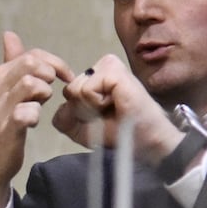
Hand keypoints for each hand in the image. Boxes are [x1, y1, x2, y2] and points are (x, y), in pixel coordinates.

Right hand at [0, 31, 76, 207]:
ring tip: (41, 105)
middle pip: (32, 63)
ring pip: (32, 84)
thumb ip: (11, 62)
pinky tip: (33, 123)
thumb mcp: (6, 89)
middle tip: (54, 91)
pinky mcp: (7, 129)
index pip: (31, 54)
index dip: (54, 63)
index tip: (64, 77)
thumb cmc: (3, 123)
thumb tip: (9, 34)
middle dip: (51, 74)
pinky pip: (27, 113)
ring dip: (44, 94)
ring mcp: (0, 109)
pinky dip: (35, 116)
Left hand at [52, 53, 182, 164]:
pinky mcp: (113, 70)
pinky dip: (97, 103)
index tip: (103, 116)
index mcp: (94, 77)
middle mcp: (100, 67)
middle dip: (84, 110)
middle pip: (69, 91)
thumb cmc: (120, 133)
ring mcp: (108, 65)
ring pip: (75, 90)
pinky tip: (116, 102)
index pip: (67, 93)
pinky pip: (86, 90)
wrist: (145, 141)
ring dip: (91, 107)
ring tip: (113, 107)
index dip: (79, 113)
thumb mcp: (82, 130)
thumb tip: (61, 106)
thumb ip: (64, 119)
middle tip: (109, 113)